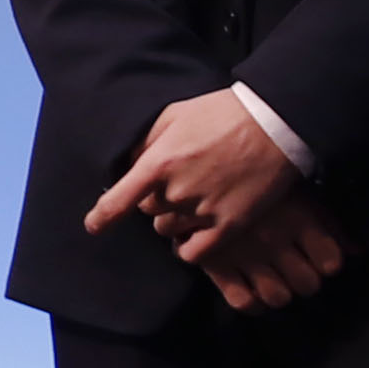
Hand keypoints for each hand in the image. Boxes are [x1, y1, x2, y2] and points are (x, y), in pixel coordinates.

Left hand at [85, 87, 300, 265]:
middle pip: (148, 211)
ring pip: (168, 230)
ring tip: (192, 202)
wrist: (274, 124)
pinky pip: (194, 253)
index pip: (120, 199)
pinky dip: (189, 247)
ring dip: (173, 220)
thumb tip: (127, 163)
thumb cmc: (222, 114)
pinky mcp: (229, 226)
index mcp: (160, 161)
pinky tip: (195, 235)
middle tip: (176, 184)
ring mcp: (204, 211)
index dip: (103, 216)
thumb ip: (145, 141)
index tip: (94, 226)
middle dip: (155, 200)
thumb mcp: (174, 115)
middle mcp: (178, 190)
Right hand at [199, 191, 345, 315]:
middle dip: (306, 280)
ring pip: (279, 298)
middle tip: (296, 270)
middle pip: (308, 285)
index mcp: (296, 217)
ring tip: (274, 280)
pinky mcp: (216, 265)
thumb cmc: (256, 179)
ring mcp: (244, 255)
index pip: (331, 262)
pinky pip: (243, 302)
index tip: (318, 257)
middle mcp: (274, 240)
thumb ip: (330, 222)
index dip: (328, 262)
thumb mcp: (297, 191)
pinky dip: (253, 303)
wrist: (196, 173)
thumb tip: (357, 252)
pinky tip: (252, 289)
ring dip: (281, 293)